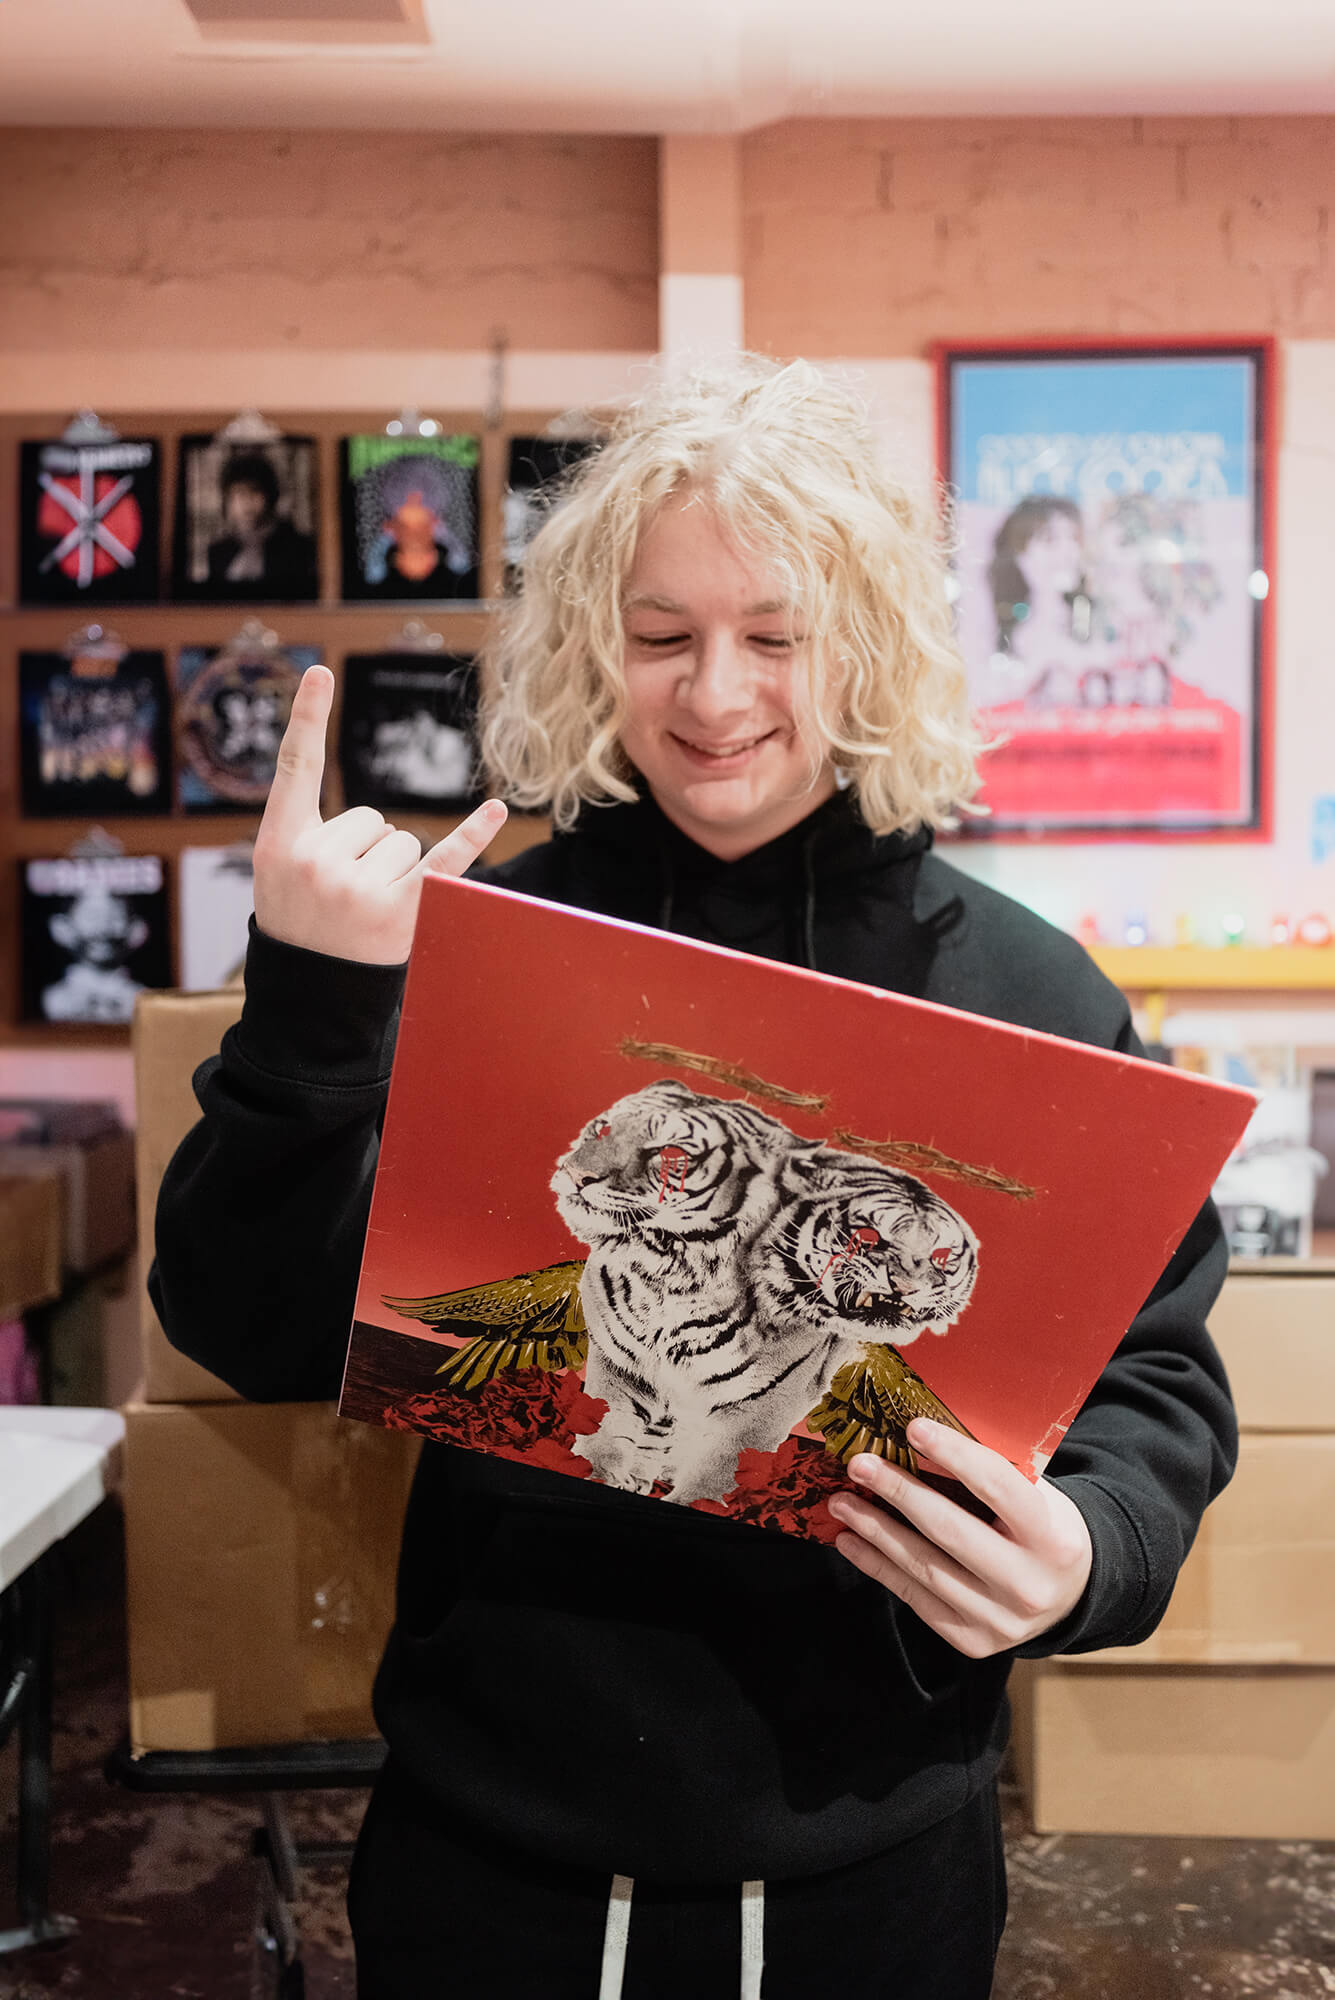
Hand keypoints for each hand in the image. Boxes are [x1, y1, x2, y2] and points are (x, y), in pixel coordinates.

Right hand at [252, 664, 507, 964]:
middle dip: (366, 853)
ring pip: (403, 842)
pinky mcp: (401, 912)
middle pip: (372, 819)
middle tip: (342, 900)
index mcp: (279, 844)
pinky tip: (497, 810)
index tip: (321, 672)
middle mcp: (316, 861)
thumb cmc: (298, 927)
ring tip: (363, 913)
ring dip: (394, 873)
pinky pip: (444, 862)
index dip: (308, 718)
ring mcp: (358, 889)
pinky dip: (473, 835)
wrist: (308, 998)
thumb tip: (378, 821)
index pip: (296, 768)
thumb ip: (311, 834)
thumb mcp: (278, 876)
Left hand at [826, 1419, 1092, 1658]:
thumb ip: (993, 1474)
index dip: (953, 1454)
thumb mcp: (1039, 1498)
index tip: (912, 1428)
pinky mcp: (972, 1641)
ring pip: (924, 1567)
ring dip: (875, 1530)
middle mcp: (1028, 1584)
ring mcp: (999, 1620)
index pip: (997, 1487)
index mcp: (1053, 1538)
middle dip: (898, 1493)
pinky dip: (878, 1567)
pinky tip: (852, 1541)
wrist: (1070, 1597)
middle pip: (950, 1530)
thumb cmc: (1044, 1531)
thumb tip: (921, 1438)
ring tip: (843, 1502)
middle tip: (860, 1465)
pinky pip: (915, 1599)